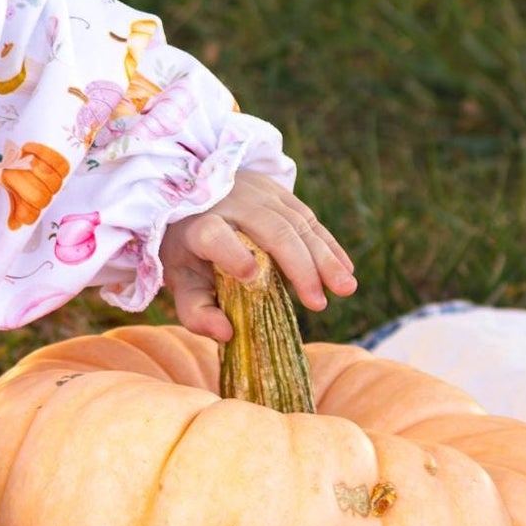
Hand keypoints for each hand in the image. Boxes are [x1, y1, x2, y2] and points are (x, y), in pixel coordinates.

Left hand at [159, 170, 354, 344]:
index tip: (251, 276)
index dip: (232, 254)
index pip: (213, 236)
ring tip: (345, 288)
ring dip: (325, 257)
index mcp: (197, 227)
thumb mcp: (180, 280)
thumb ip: (196, 311)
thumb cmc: (189, 249)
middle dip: (298, 266)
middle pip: (270, 230)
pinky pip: (308, 217)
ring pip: (296, 223)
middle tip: (319, 303)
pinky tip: (345, 269)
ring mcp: (256, 193)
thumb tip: (227, 334)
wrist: (193, 196)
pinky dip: (329, 244)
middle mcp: (229, 204)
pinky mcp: (277, 191)